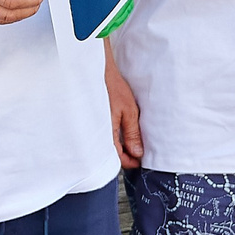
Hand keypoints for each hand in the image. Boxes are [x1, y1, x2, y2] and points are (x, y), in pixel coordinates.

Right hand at [105, 48, 143, 168]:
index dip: (131, 162)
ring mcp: (94, 129)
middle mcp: (97, 135)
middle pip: (112, 154)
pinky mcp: (93, 122)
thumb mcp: (128, 111)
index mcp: (107, 135)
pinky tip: (120, 131)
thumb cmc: (111, 87)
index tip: (140, 161)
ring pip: (107, 146)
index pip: (118, 158)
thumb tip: (137, 152)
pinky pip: (104, 135)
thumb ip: (132, 133)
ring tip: (131, 142)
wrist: (96, 71)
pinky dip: (113, 138)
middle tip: (137, 152)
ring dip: (119, 147)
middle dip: (125, 156)